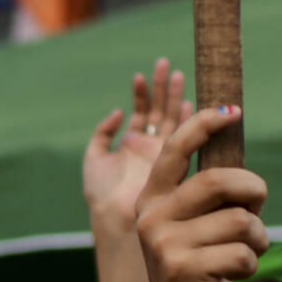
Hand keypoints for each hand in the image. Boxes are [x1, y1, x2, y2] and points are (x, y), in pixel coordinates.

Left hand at [83, 58, 189, 225]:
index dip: (142, 94)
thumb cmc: (102, 193)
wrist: (116, 216)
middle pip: (158, 111)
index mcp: (131, 145)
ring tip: (176, 73)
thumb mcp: (94, 157)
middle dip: (162, 88)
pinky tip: (187, 101)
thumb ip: (102, 134)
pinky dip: (184, 117)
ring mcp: (163, 152)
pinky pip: (180, 132)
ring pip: (170, 117)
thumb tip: (117, 112)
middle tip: (166, 65)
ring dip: (174, 96)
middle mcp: (150, 147)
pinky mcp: (171, 159)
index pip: (140, 114)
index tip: (141, 75)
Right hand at [135, 107, 265, 281]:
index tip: (233, 113)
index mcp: (153, 199)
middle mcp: (152, 218)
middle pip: (220, 181)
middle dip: (253, 192)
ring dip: (258, 237)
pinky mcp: (184, 271)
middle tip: (257, 209)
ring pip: (240, 221)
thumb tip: (239, 154)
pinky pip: (243, 253)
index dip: (205, 124)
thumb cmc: (202, 267)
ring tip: (246, 251)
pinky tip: (234, 274)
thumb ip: (209, 194)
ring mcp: (164, 245)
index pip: (176, 149)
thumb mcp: (195, 225)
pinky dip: (251, 263)